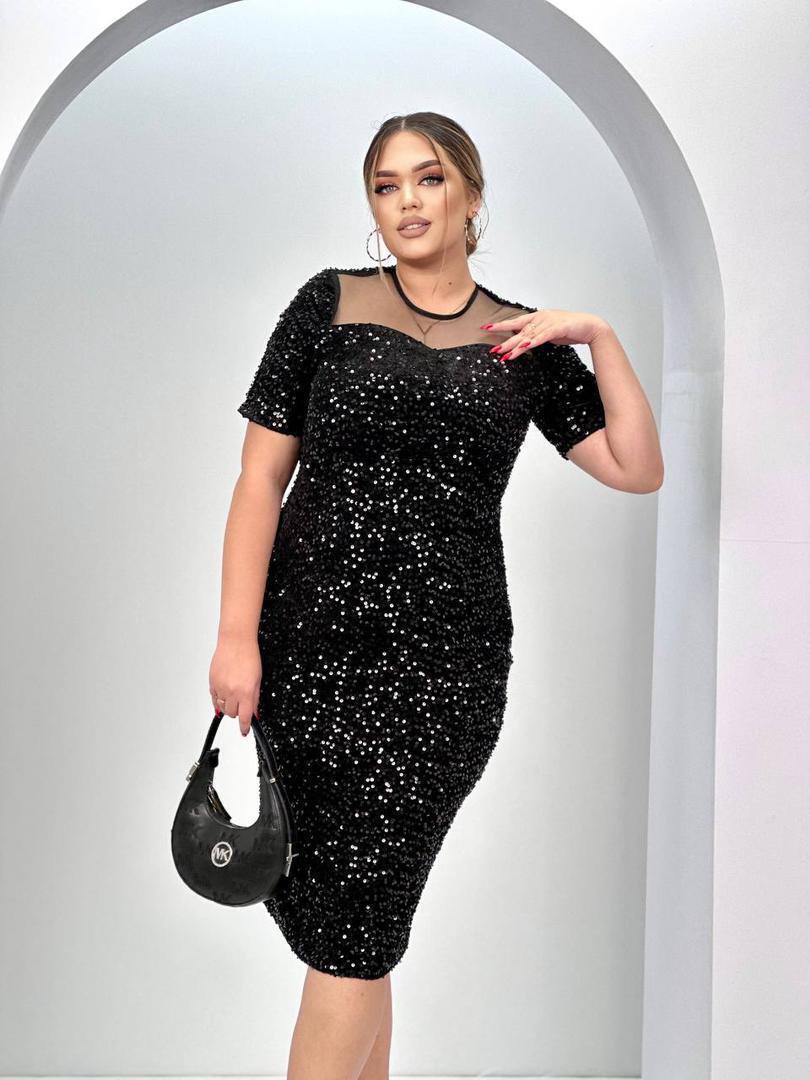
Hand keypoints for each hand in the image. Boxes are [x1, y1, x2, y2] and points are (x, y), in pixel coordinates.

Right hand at [209, 636, 262, 736]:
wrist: (236, 642)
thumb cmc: (248, 656)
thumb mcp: (258, 680)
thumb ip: (255, 699)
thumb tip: (254, 713)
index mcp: (245, 692)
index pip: (245, 717)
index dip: (245, 727)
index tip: (244, 731)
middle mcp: (231, 692)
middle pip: (232, 714)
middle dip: (237, 713)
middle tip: (242, 705)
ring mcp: (220, 687)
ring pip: (222, 708)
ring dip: (228, 706)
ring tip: (233, 696)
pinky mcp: (212, 683)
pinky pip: (214, 698)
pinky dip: (219, 699)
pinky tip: (224, 693)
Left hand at [481, 309, 609, 360]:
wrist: (591, 326)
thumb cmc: (571, 329)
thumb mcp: (550, 332)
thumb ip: (537, 334)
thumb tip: (525, 340)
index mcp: (538, 317)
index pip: (516, 321)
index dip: (501, 325)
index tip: (486, 327)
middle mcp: (541, 318)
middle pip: (519, 331)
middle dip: (505, 341)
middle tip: (493, 350)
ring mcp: (549, 322)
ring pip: (528, 336)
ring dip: (515, 347)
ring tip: (504, 356)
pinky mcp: (557, 328)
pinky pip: (541, 337)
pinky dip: (531, 343)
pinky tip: (522, 348)